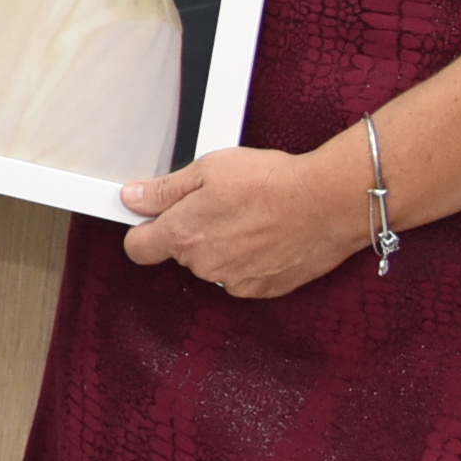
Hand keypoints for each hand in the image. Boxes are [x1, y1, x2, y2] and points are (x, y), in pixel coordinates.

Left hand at [118, 142, 367, 299]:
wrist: (327, 203)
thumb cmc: (271, 182)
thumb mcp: (207, 169)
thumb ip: (164, 190)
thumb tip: (132, 198)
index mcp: (182, 235)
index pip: (138, 248)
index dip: (143, 231)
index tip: (152, 220)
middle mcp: (204, 265)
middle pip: (181, 253)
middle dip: (193, 232)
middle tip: (220, 205)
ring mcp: (234, 281)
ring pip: (214, 264)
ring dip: (224, 247)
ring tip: (251, 218)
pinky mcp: (264, 290)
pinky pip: (244, 276)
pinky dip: (251, 260)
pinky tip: (267, 236)